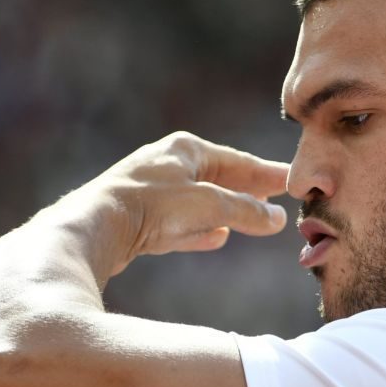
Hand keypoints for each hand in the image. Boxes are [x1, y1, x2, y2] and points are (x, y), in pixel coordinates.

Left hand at [66, 132, 289, 276]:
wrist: (95, 226)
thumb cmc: (153, 205)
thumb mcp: (211, 204)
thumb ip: (247, 211)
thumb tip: (276, 218)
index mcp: (187, 149)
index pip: (239, 161)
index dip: (267, 174)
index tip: (290, 181)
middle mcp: (168, 165)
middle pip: (219, 179)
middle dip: (248, 191)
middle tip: (276, 199)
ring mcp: (152, 192)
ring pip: (199, 201)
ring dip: (226, 212)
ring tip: (250, 220)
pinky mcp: (139, 219)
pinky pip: (180, 223)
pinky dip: (200, 229)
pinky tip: (215, 237)